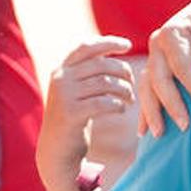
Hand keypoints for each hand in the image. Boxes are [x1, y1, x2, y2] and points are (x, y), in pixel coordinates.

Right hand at [36, 37, 133, 189]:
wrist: (58, 148)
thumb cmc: (75, 115)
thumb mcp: (78, 89)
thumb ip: (89, 71)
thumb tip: (115, 50)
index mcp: (62, 69)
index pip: (86, 47)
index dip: (108, 43)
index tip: (128, 45)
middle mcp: (60, 79)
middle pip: (102, 65)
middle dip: (123, 71)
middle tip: (133, 83)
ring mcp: (64, 95)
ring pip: (106, 83)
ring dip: (124, 90)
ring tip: (130, 99)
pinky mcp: (71, 113)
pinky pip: (104, 103)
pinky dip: (118, 104)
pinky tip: (121, 108)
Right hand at [137, 0, 190, 135]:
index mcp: (172, 32)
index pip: (181, 66)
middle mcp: (157, 44)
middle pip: (159, 80)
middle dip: (171, 105)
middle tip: (186, 127)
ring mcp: (155, 57)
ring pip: (147, 87)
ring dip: (152, 112)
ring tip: (160, 135)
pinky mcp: (158, 67)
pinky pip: (147, 90)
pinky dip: (145, 110)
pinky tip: (144, 130)